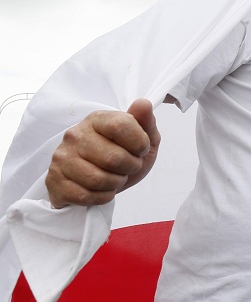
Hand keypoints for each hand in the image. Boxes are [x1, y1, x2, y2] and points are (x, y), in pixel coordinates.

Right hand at [45, 99, 160, 207]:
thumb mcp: (142, 139)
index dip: (139, 143)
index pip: (121, 126)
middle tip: (128, 167)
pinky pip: (85, 196)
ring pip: (98, 179)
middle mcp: (75, 134)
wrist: (97, 181)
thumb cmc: (122, 155)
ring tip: (115, 178)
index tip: (141, 150)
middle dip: (130, 168)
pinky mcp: (54, 180)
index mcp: (98, 119)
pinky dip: (102, 197)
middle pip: (113, 158)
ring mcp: (61, 157)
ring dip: (115, 184)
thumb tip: (143, 103)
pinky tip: (102, 189)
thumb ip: (145, 122)